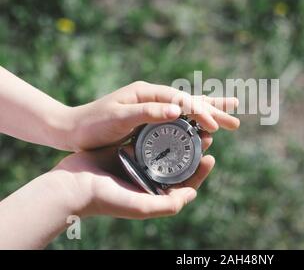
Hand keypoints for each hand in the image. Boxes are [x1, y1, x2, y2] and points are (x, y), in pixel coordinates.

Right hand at [52, 132, 214, 218]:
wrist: (71, 185)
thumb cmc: (105, 199)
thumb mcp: (141, 207)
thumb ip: (169, 205)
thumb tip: (192, 193)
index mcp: (154, 194)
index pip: (184, 183)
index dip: (199, 171)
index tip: (210, 157)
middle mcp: (148, 179)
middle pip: (177, 163)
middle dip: (192, 150)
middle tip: (205, 136)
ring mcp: (138, 164)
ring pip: (164, 148)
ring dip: (178, 137)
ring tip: (190, 124)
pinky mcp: (126, 150)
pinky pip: (147, 138)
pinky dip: (158, 130)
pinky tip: (168, 119)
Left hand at [66, 81, 238, 150]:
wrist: (72, 130)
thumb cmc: (93, 124)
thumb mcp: (119, 118)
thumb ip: (147, 113)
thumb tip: (178, 110)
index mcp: (148, 93)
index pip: (182, 101)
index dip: (200, 112)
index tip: (215, 127)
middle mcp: (154, 97)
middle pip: (190, 101)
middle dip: (215, 110)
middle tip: (237, 119)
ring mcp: (153, 107)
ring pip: (188, 108)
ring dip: (210, 113)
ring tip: (231, 114)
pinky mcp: (151, 119)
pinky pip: (179, 119)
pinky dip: (195, 121)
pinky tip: (203, 125)